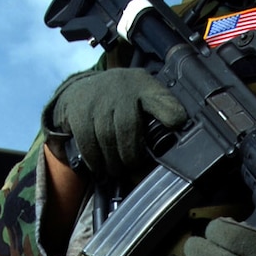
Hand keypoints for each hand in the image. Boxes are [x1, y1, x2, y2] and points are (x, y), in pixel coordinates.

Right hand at [50, 69, 185, 182]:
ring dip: (113, 160)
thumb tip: (176, 133)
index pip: (160, 97)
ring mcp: (97, 100)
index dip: (169, 110)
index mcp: (143, 86)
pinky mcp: (79, 112)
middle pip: (127, 128)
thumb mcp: (146, 96)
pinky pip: (88, 142)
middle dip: (130, 155)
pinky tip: (99, 165)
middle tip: (131, 167)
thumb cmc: (122, 99)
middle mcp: (120, 88)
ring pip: (107, 138)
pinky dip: (94, 159)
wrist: (83, 87)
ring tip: (116, 169)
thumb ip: (162, 111)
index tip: (177, 123)